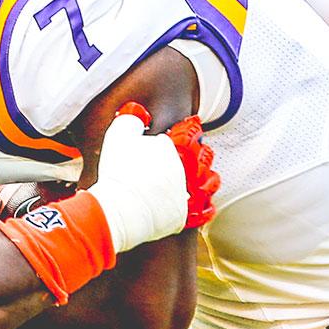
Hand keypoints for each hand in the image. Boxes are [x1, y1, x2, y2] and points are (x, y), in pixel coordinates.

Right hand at [85, 102, 219, 252]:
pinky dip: (206, 206)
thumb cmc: (120, 172)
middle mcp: (188, 170)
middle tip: (201, 150)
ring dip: (209, 177)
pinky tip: (205, 204)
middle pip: (203, 157)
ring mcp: (189, 194)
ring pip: (210, 182)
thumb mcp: (119, 135)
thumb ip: (131, 119)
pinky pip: (204, 210)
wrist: (122, 209)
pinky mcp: (186, 215)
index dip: (190, 128)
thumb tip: (138, 113)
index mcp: (175, 148)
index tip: (192, 125)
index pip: (189, 133)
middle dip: (202, 152)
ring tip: (208, 175)